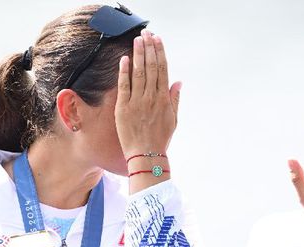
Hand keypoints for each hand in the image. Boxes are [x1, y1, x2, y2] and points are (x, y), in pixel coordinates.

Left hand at [115, 30, 180, 158]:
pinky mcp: (124, 108)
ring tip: (137, 40)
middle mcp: (152, 98)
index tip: (158, 40)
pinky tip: (125, 59)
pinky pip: (124, 86)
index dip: (160, 53)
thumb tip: (179, 82)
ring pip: (139, 73)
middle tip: (147, 34)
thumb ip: (175, 99)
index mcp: (164, 99)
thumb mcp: (173, 120)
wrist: (146, 155)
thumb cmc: (160, 139)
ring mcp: (138, 102)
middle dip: (149, 48)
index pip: (163, 70)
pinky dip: (124, 71)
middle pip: (151, 67)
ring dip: (138, 54)